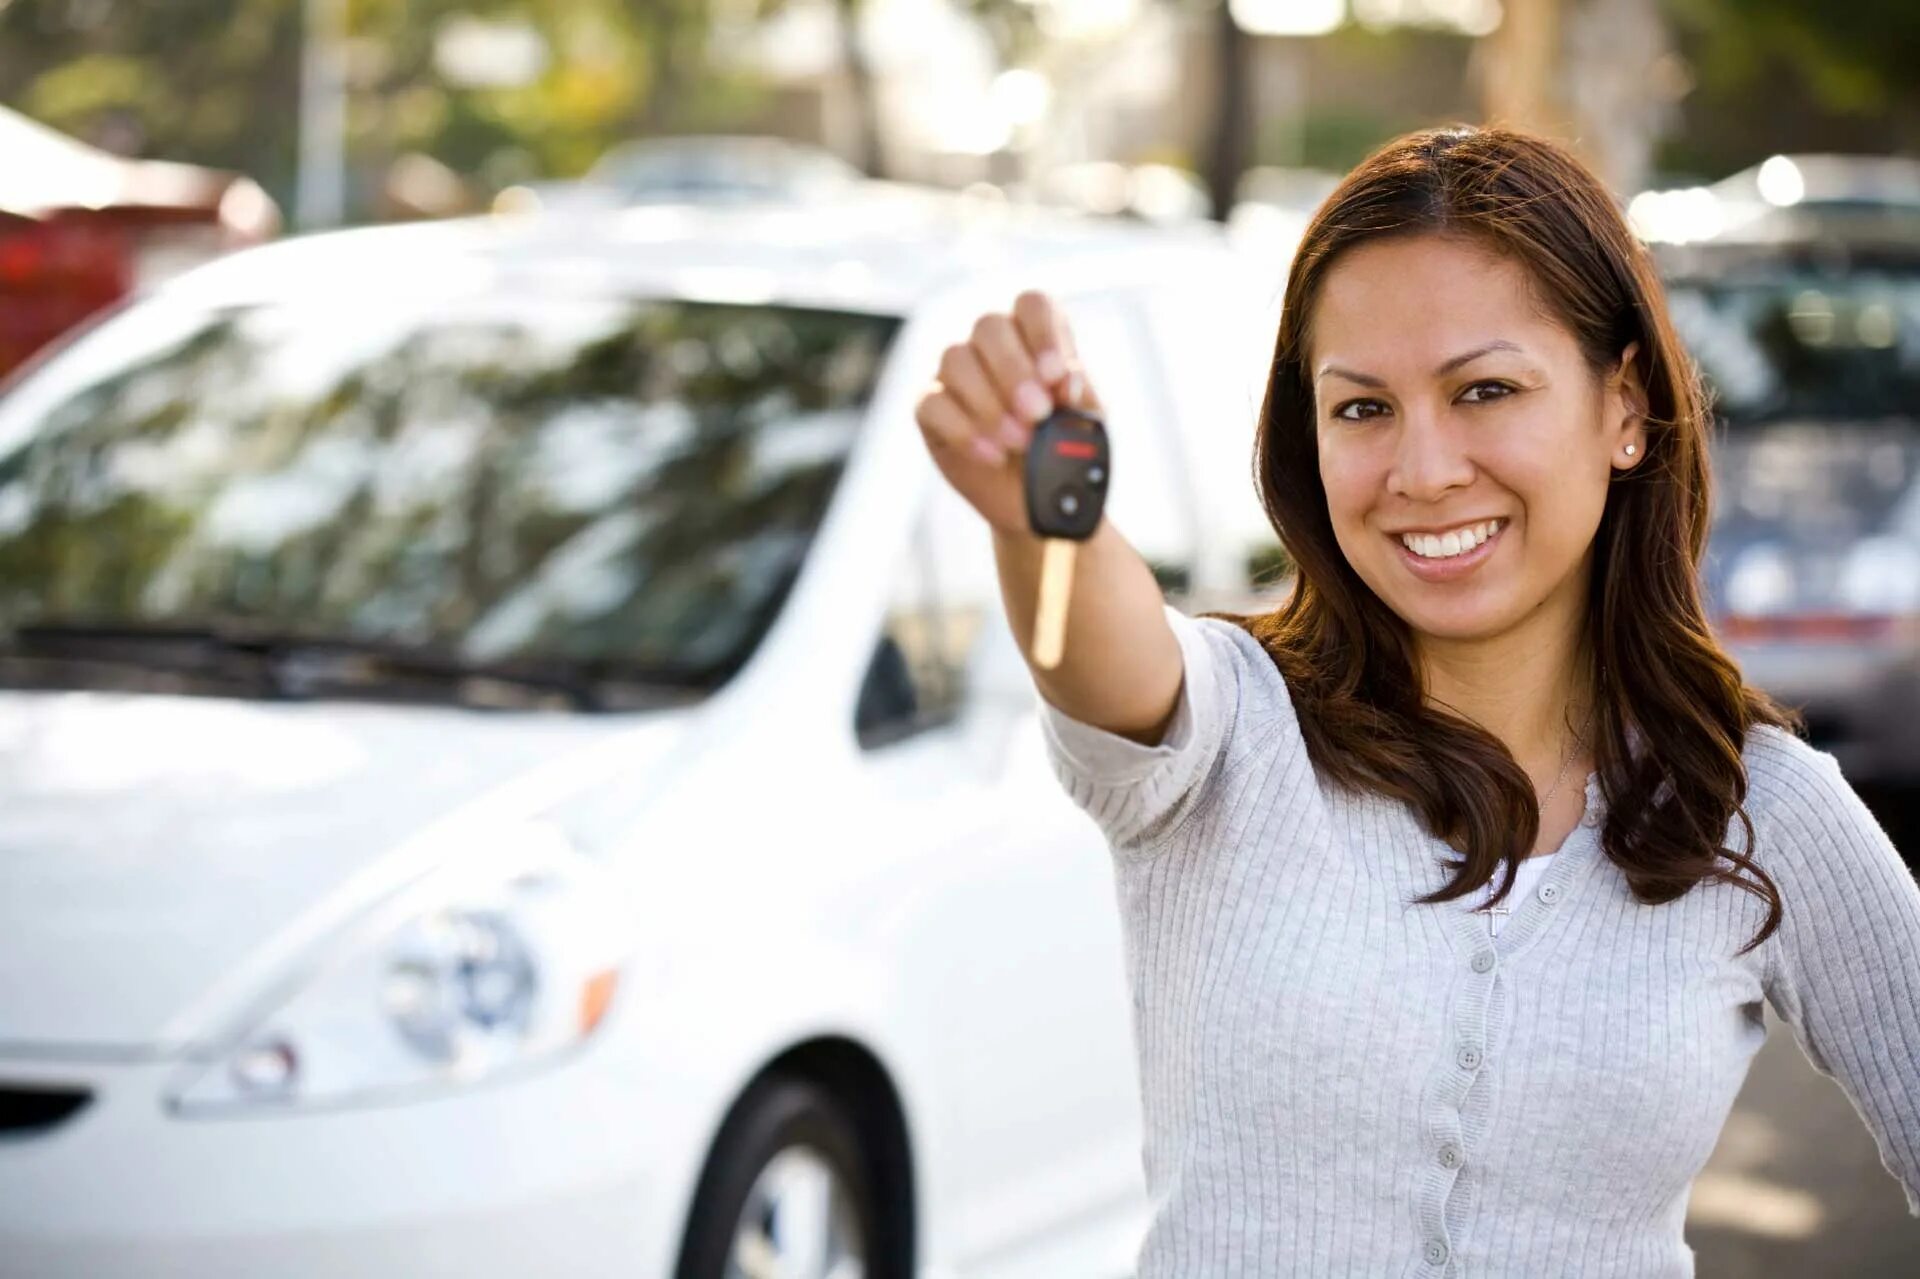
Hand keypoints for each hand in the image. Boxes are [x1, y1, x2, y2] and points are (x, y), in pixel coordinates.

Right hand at [913, 289, 1104, 536]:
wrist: (1037, 500)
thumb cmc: (1061, 448)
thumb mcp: (1083, 423)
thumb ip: (1079, 396)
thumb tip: (1066, 378)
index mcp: (1034, 336)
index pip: (1032, 305)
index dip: (1042, 333)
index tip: (1055, 374)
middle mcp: (991, 346)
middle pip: (989, 327)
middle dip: (1014, 371)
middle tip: (1037, 414)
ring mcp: (955, 374)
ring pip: (956, 359)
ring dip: (989, 403)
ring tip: (1019, 441)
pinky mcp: (930, 408)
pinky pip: (933, 403)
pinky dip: (965, 431)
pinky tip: (993, 456)